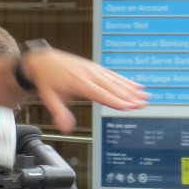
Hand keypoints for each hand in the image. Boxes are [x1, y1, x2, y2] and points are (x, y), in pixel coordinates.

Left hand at [19, 49, 147, 132]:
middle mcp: (89, 75)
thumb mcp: (49, 98)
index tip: (128, 106)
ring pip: (116, 80)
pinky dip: (126, 81)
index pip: (101, 94)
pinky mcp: (96, 68)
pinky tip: (136, 86)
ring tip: (144, 96)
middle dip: (129, 96)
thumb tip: (66, 127)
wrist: (44, 61)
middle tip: (142, 103)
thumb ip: (59, 113)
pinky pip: (113, 75)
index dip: (115, 100)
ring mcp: (94, 70)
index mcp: (79, 83)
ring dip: (131, 88)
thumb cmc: (47, 79)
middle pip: (112, 87)